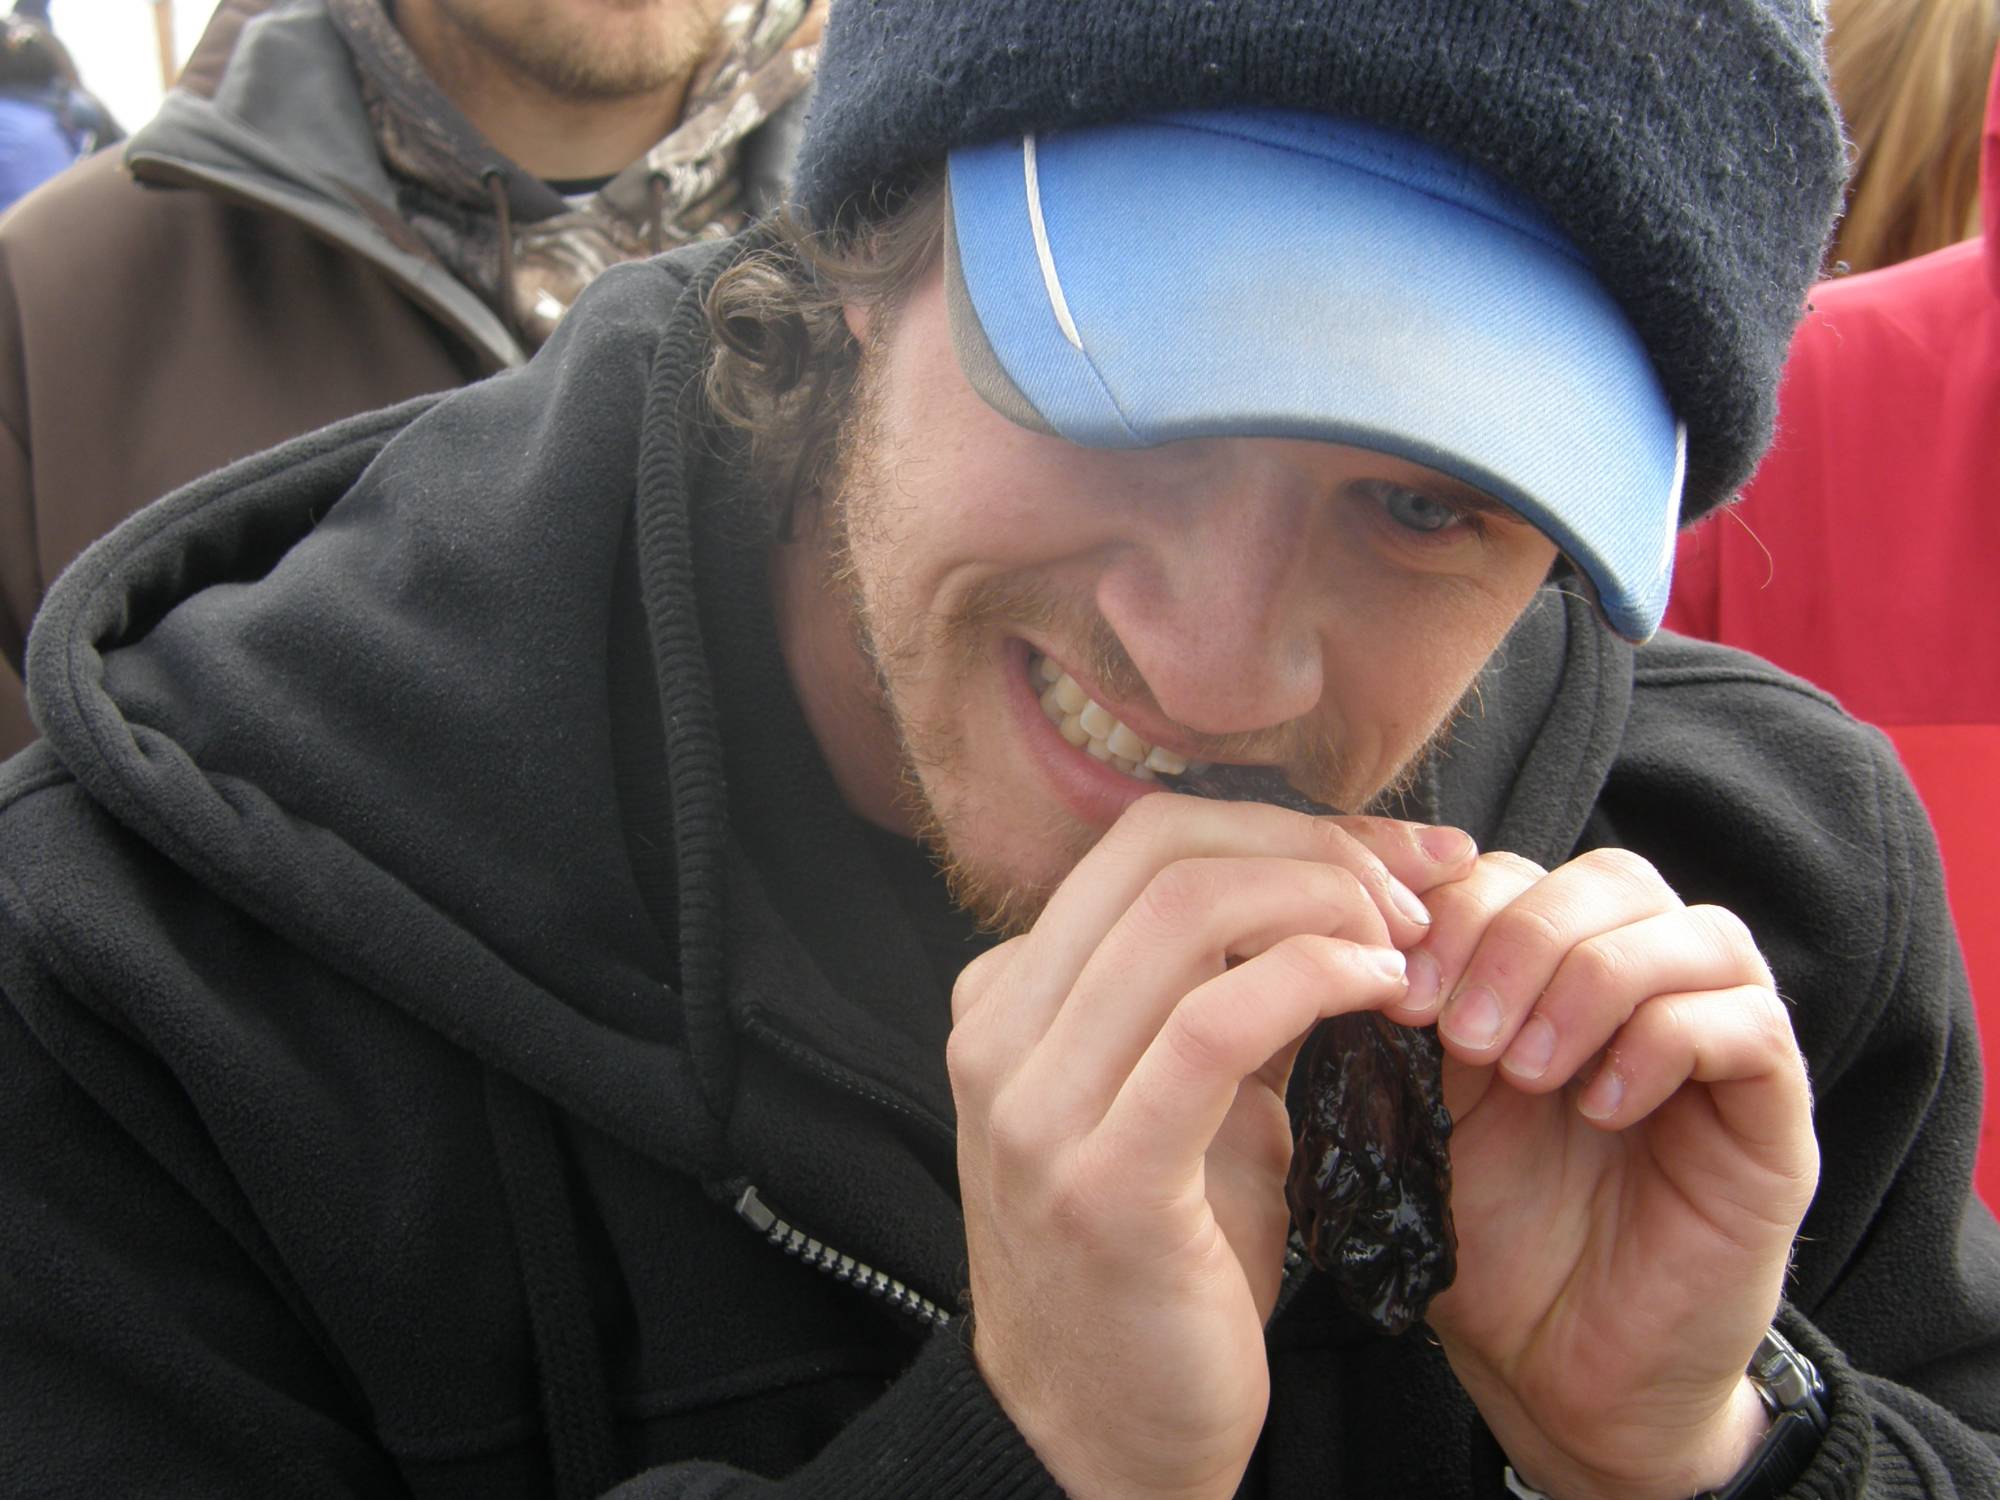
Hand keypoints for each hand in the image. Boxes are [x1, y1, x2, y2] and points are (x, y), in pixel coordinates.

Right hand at [946, 797, 1478, 1499]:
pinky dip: (1313, 977)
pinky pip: (1211, 1025)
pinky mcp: (1100, 1179)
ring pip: (1182, 911)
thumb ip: (1220, 1002)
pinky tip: (1380, 990)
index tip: (1389, 859)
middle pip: (1157, 848)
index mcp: (1009, 998)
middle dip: (1307, 844)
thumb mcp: (1178, 1109)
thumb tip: (1337, 902)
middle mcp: (998, 1032)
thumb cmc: (1159, 1273)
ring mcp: (1033, 1105)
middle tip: (1412, 888)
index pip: (1141, 844)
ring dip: (1323, 900)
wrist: (1101, 1444)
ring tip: (1408, 943)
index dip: (1278, 827)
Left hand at [1411, 850, 1817, 1499]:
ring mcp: (1720, 1040)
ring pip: (1694, 930)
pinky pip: (1750, 1022)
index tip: (1398, 987)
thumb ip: (1405, 1018)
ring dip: (1590, 984)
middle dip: (1519, 938)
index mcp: (1549, 972)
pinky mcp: (1776, 1111)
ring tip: (1527, 1075)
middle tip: (1461, 1034)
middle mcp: (1644, 986)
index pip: (1521, 870)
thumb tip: (1359, 935)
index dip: (1457, 907)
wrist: (1561, 1369)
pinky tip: (1601, 1109)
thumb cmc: (1488, 1235)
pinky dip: (1666, 1043)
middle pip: (1609, 878)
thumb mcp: (1424, 1108)